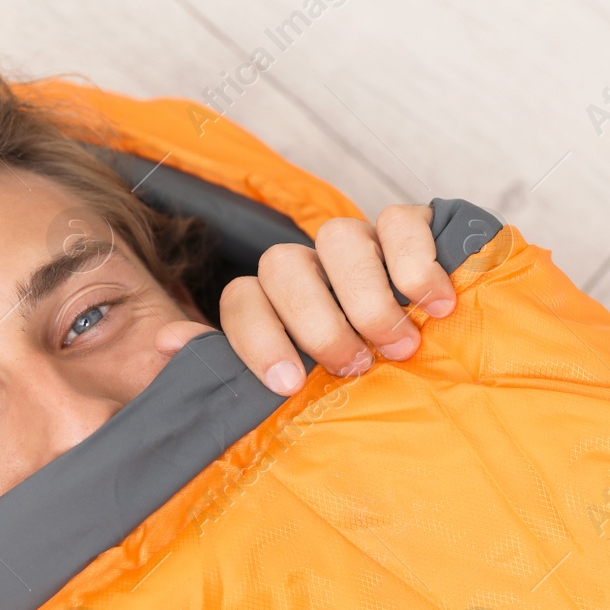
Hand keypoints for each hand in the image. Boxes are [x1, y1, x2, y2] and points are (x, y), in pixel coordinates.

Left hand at [157, 204, 455, 394]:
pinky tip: (437, 305)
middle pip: (284, 266)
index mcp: (274, 306)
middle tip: (354, 364)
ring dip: (367, 297)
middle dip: (317, 321)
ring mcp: (358, 245)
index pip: (241, 300)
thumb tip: (166, 343)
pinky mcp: (409, 229)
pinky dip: (417, 264)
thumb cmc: (363, 383)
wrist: (443, 357)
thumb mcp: (296, 388)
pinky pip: (400, 221)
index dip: (259, 339)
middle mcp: (309, 269)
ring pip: (338, 238)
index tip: (290, 383)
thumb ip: (231, 370)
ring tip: (400, 344)